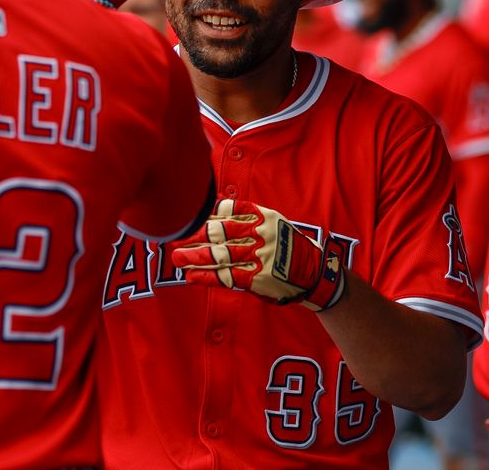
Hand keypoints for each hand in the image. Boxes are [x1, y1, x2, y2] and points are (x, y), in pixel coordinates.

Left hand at [172, 199, 345, 310]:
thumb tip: (214, 212)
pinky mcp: (257, 278)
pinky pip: (227, 276)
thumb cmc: (289, 246)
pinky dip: (207, 277)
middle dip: (195, 235)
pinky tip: (192, 276)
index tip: (189, 216)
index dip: (206, 214)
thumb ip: (248, 217)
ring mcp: (259, 256)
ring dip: (195, 256)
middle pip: (220, 232)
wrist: (314, 273)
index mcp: (263, 216)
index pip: (229, 210)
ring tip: (177, 257)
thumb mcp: (274, 222)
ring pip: (220, 255)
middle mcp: (260, 234)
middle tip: (174, 236)